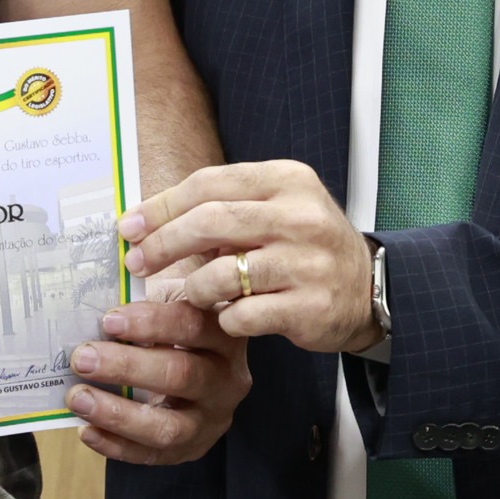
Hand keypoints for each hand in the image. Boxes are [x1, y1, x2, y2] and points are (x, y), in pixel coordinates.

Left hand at [69, 298, 250, 465]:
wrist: (199, 357)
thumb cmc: (174, 321)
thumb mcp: (171, 295)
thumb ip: (148, 294)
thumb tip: (98, 294)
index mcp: (225, 333)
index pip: (194, 326)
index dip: (151, 323)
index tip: (108, 320)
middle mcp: (227, 379)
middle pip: (182, 376)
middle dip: (126, 367)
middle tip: (83, 358)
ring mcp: (212, 420)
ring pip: (169, 426)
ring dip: (118, 413)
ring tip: (78, 397)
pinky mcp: (192, 449)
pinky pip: (153, 455)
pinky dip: (116, 445)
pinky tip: (86, 430)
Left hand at [123, 162, 378, 355]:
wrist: (369, 288)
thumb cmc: (306, 247)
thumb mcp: (276, 209)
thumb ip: (223, 208)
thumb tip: (147, 220)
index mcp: (287, 180)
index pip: (209, 183)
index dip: (162, 206)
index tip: (130, 226)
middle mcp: (301, 216)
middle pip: (210, 221)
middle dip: (164, 243)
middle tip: (137, 261)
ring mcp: (308, 262)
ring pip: (222, 272)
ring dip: (194, 288)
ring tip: (193, 294)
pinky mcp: (310, 306)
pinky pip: (242, 315)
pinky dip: (225, 318)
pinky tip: (230, 316)